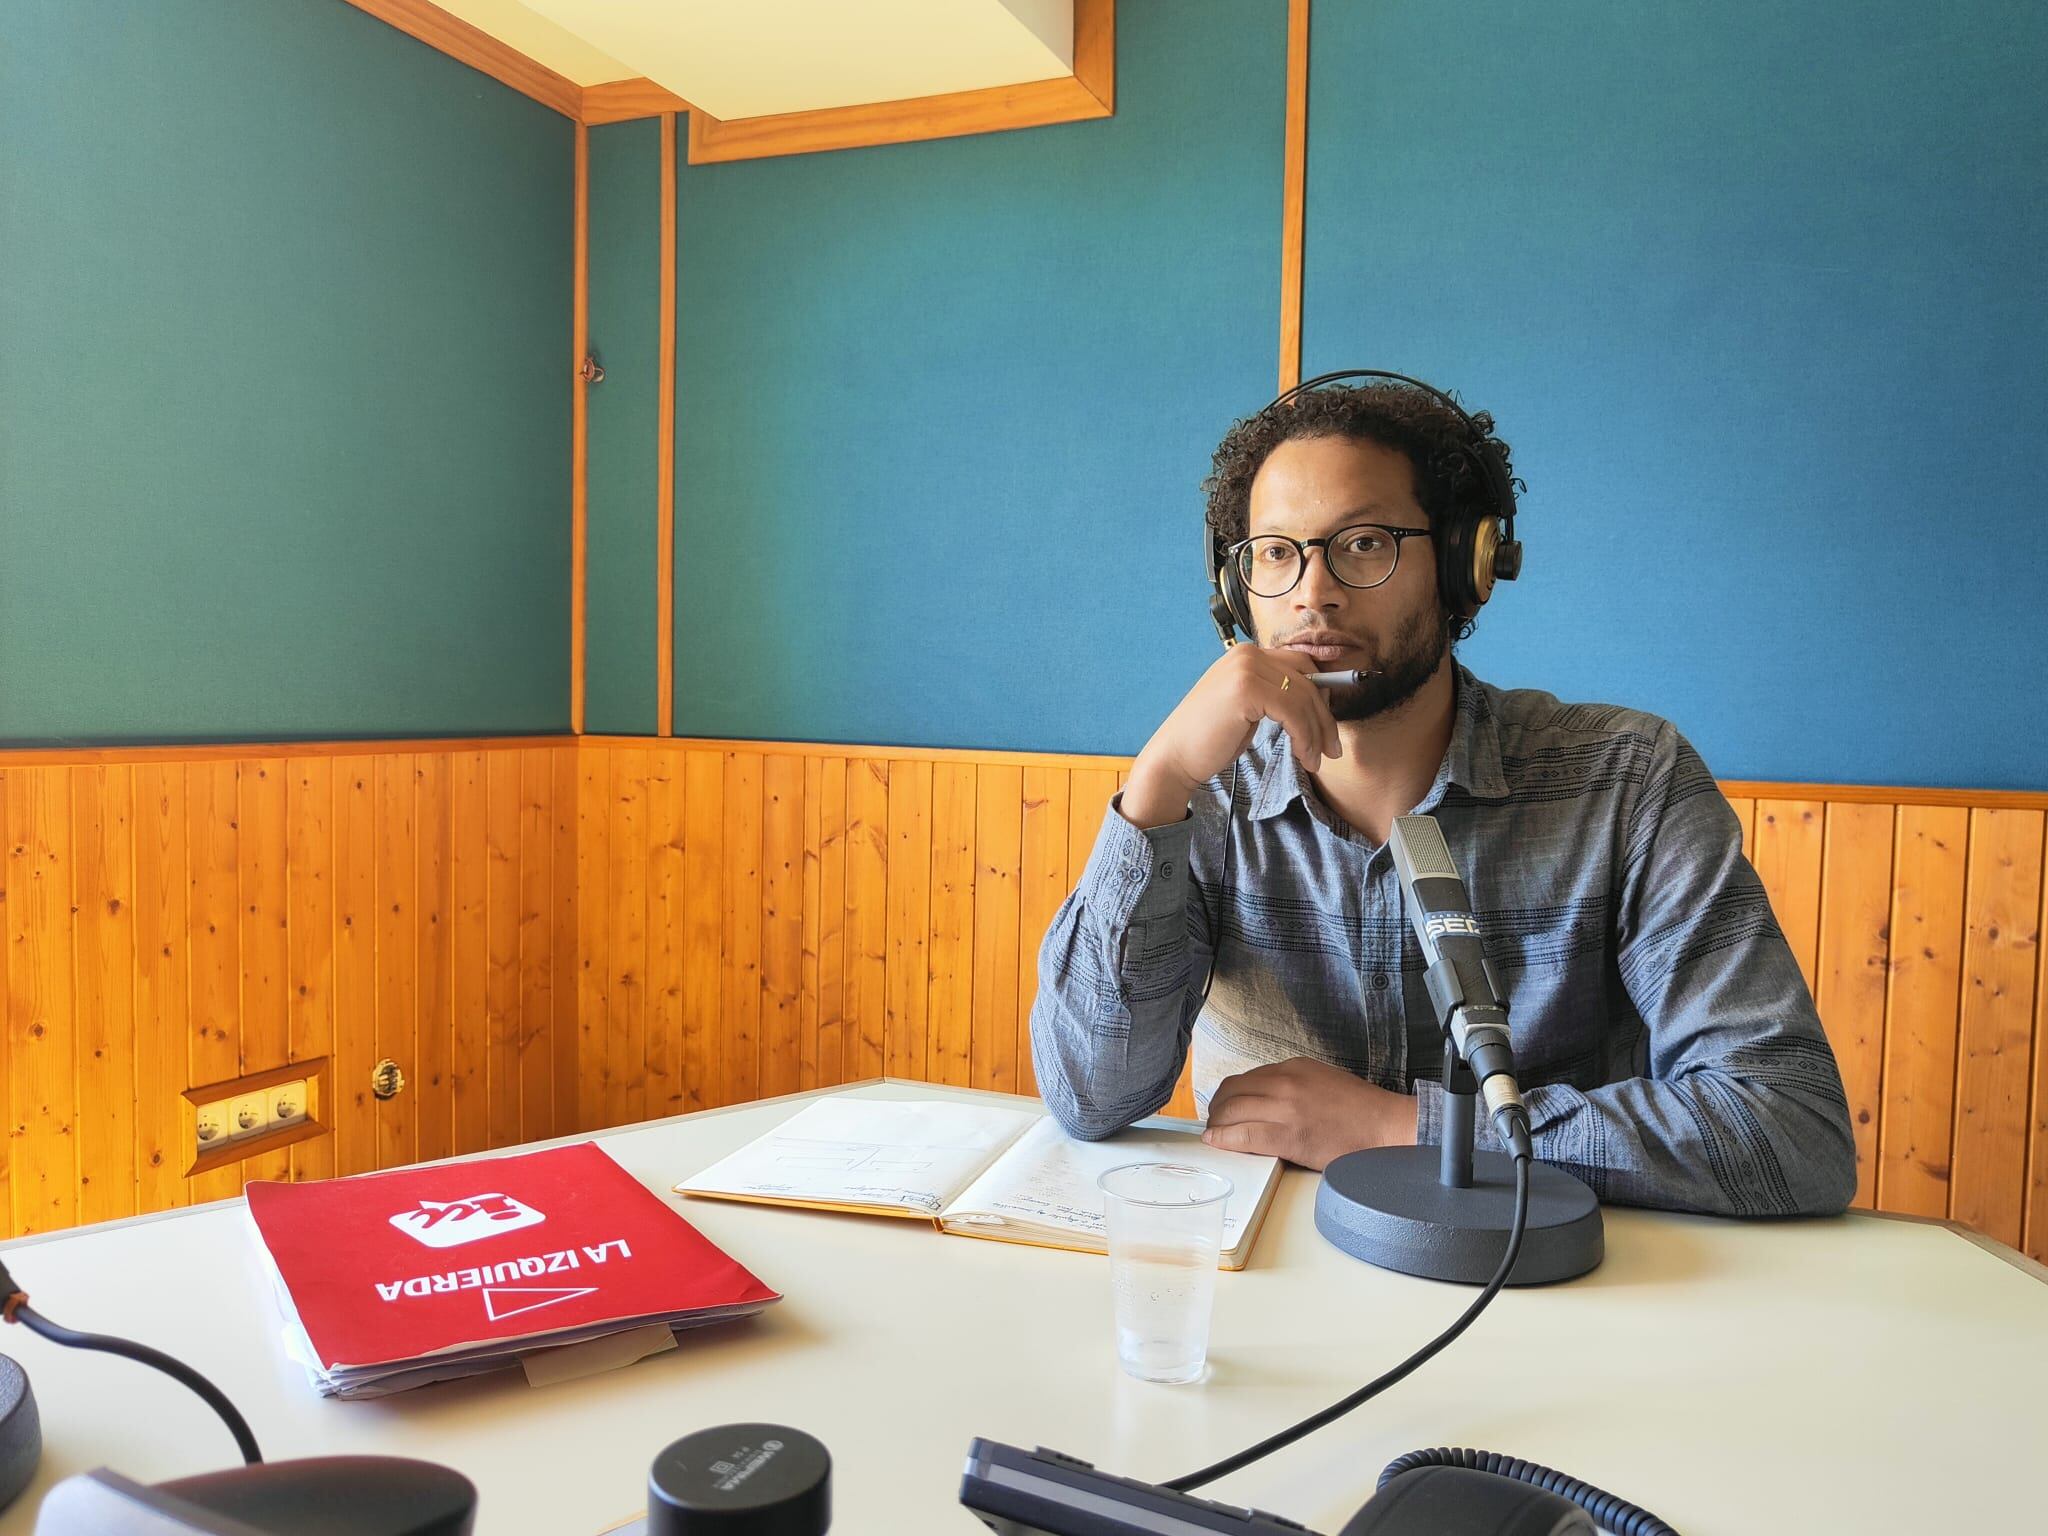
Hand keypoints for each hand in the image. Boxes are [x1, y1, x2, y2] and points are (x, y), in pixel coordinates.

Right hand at [1121, 646, 1341, 827]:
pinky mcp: (1246, 689)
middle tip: (1331, 749)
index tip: (1329, 726)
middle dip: (1325, 717)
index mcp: (1247, 654)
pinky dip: (1305, 737)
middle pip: (1308, 679)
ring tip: (1316, 759)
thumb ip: (1276, 694)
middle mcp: (1247, 654)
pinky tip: (1303, 756)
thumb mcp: (1248, 708)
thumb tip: (1321, 700)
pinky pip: (1293, 712)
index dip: (1323, 694)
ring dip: (1317, 733)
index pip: (1302, 664)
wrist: (1175, 755)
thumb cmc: (1210, 737)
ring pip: (1305, 697)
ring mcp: (1246, 668)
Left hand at [1200, 1057, 1418, 1169]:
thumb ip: (1293, 1085)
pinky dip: (1224, 1138)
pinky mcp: (1288, 1135)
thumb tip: (1265, 1099)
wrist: (1386, 1126)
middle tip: (1216, 1123)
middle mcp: (1284, 1082)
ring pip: (1231, 1111)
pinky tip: (1216, 1142)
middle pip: (1232, 1091)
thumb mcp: (1322, 1080)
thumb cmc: (1360, 1109)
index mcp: (1293, 1067)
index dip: (1231, 1096)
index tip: (1226, 1107)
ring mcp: (1285, 1107)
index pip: (1246, 1079)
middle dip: (1218, 1108)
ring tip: (1217, 1135)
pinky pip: (1244, 1134)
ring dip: (1217, 1124)